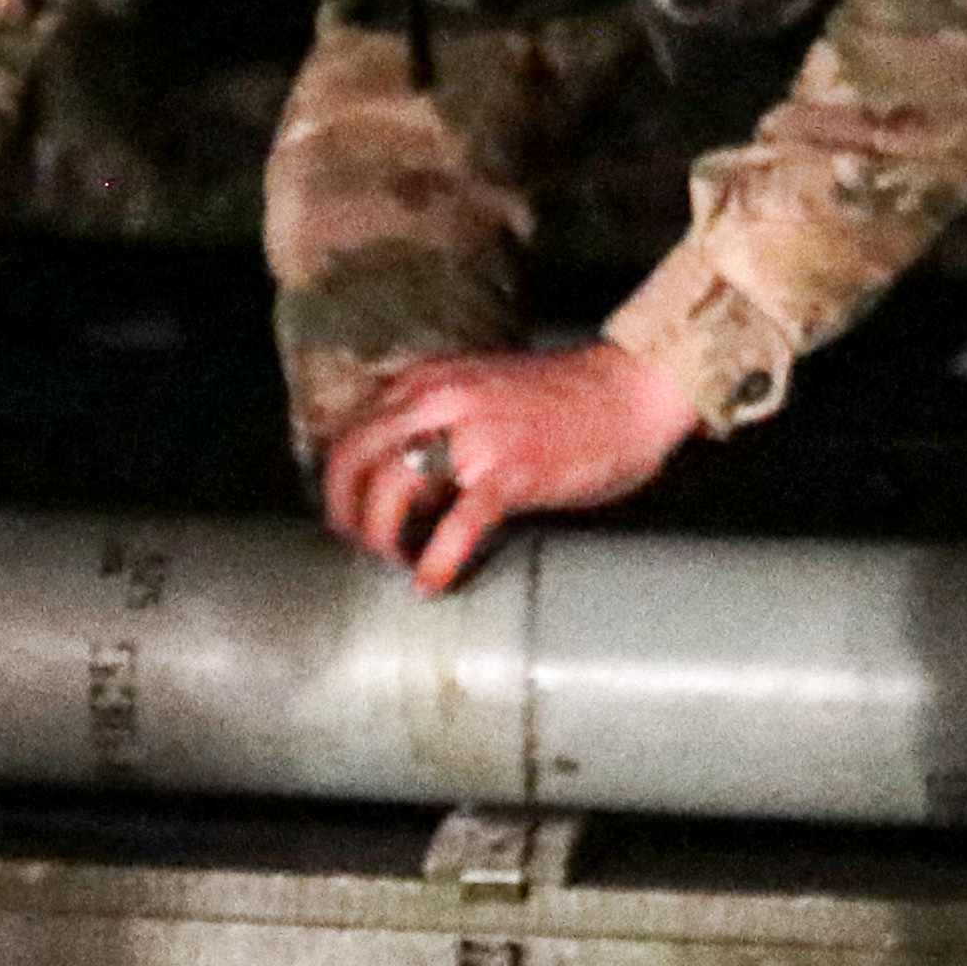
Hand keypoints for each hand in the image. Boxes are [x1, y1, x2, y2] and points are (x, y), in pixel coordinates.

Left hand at [314, 339, 701, 594]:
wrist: (627, 392)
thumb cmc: (561, 400)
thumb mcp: (478, 390)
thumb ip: (435, 419)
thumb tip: (400, 474)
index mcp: (428, 381)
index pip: (353, 431)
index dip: (339, 480)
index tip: (348, 511)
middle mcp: (440, 401)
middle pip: (353, 459)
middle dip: (344, 511)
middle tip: (357, 544)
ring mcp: (473, 436)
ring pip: (390, 491)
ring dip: (381, 538)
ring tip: (396, 562)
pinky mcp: (509, 472)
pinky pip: (455, 525)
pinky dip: (436, 562)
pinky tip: (431, 584)